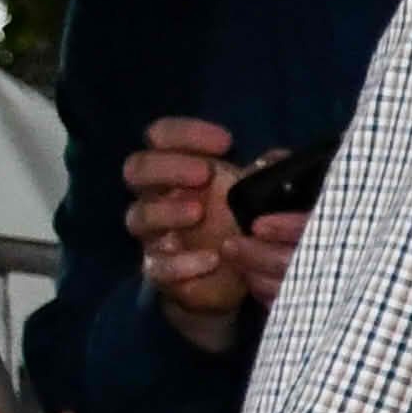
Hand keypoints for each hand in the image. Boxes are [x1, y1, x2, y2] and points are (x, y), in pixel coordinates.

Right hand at [122, 116, 259, 347]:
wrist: (238, 279)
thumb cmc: (241, 223)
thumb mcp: (259, 194)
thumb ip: (265, 174)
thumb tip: (274, 160)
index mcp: (178, 171)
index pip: (160, 136)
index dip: (184, 133)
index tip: (225, 142)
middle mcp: (158, 198)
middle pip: (137, 168)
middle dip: (167, 166)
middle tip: (204, 173)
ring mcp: (155, 235)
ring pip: (138, 216)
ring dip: (167, 211)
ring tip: (198, 213)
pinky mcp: (162, 271)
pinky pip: (156, 266)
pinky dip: (181, 262)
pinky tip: (211, 259)